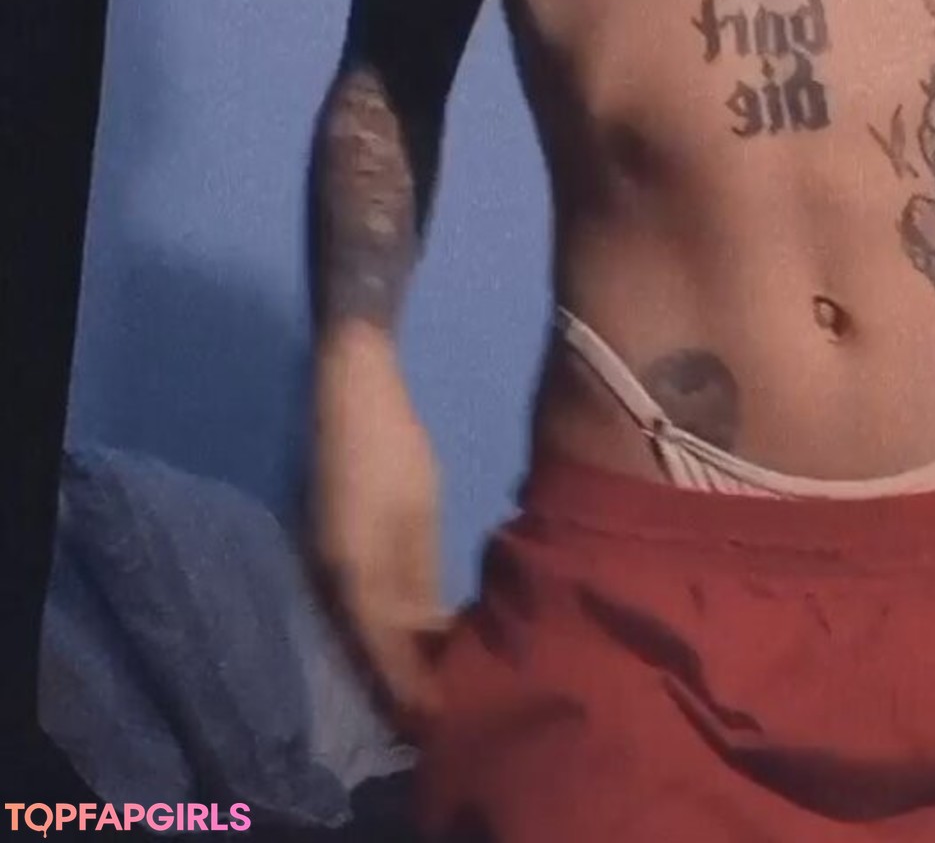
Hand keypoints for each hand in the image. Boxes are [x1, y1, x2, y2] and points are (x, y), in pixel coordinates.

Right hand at [309, 329, 450, 737]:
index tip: (439, 720)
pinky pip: (356, 599)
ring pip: (359, 624)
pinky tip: (412, 625)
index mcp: (353, 572)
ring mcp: (323, 559)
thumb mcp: (418, 511)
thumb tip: (429, 632)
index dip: (409, 689)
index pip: (382, 652)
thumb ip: (419, 575)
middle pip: (365, 646)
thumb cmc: (392, 444)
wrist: (350, 385)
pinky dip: (383, 620)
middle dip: (399, 679)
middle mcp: (329, 576)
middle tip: (440, 708)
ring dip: (391, 652)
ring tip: (433, 676)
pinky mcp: (330, 542)